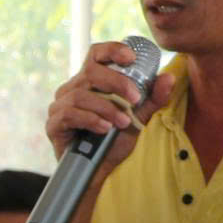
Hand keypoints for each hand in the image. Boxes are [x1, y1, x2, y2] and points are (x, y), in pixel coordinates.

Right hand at [43, 42, 177, 170]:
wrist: (98, 172)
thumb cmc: (113, 142)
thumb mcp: (138, 118)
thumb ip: (151, 99)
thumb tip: (168, 77)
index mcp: (91, 81)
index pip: (96, 54)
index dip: (112, 50)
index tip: (131, 58)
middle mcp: (73, 89)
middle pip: (91, 72)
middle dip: (116, 83)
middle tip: (135, 99)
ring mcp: (60, 105)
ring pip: (81, 95)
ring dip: (106, 107)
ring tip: (123, 122)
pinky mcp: (53, 124)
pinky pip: (69, 114)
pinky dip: (90, 120)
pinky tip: (104, 128)